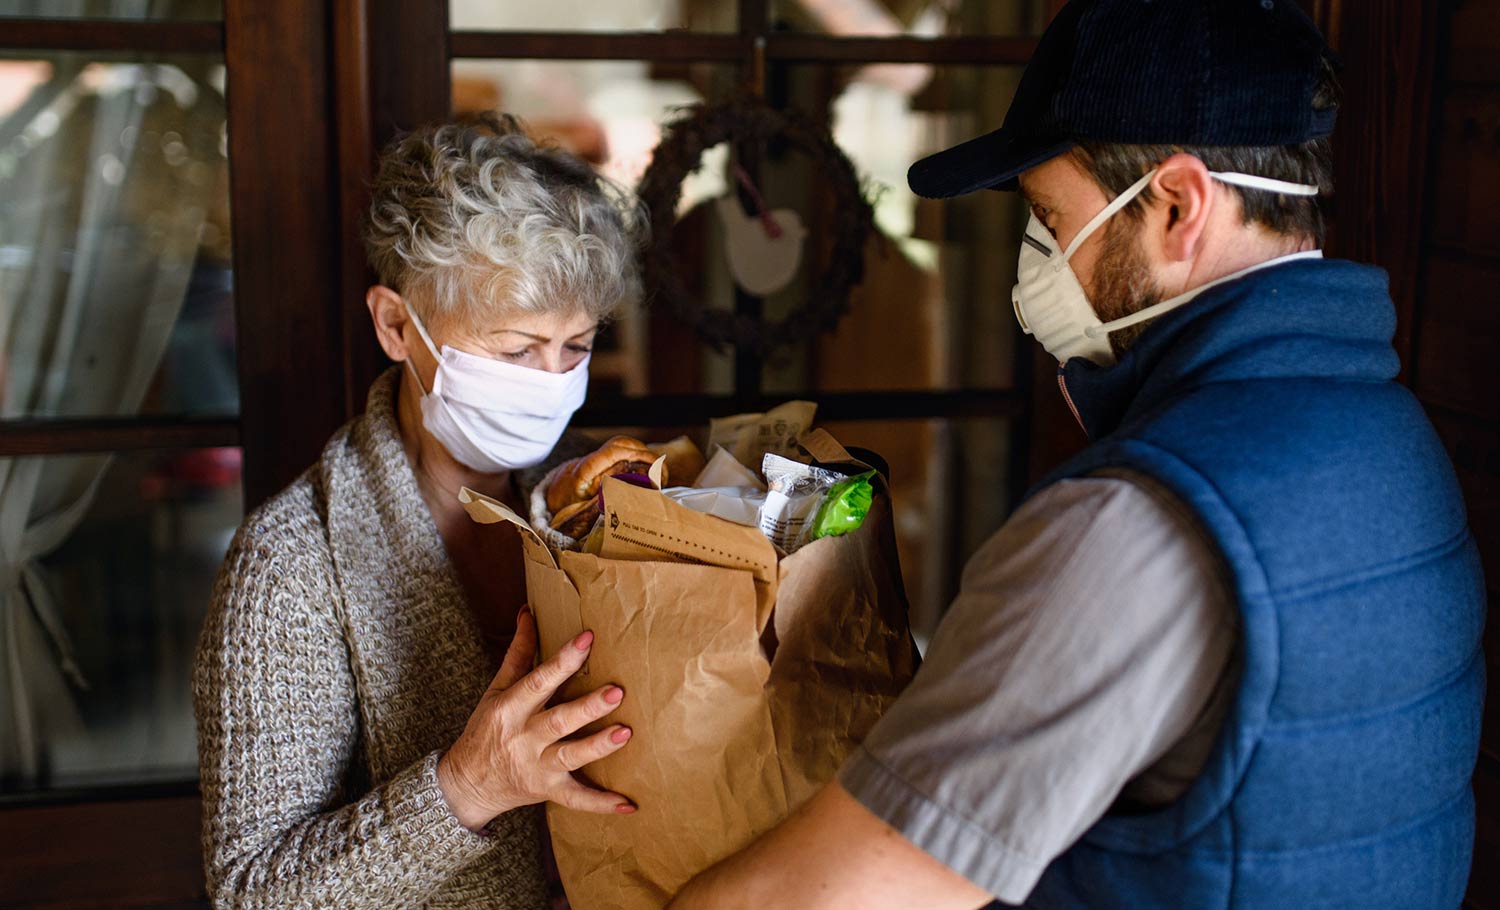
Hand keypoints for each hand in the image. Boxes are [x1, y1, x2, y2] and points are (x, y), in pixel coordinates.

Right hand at [437, 606, 634, 829]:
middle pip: (558, 721)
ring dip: (597, 747)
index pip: (538, 681)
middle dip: (588, 707)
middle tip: (618, 692)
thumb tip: (528, 613)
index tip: (588, 639)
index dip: (563, 661)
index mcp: (510, 708)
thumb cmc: (486, 729)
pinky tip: (628, 804)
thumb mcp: (495, 690)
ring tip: (625, 733)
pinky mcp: (547, 790)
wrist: (466, 784)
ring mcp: (536, 767)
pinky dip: (600, 804)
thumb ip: (517, 654)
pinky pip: (575, 799)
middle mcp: (523, 738)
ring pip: (569, 757)